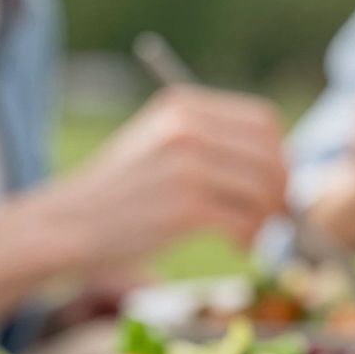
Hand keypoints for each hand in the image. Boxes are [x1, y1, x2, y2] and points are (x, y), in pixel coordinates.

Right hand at [46, 87, 290, 262]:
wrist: (67, 225)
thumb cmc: (122, 194)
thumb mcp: (163, 147)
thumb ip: (213, 145)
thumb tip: (286, 166)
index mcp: (183, 106)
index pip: (264, 122)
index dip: (280, 157)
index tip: (274, 185)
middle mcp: (187, 128)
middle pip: (271, 157)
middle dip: (281, 191)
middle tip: (274, 218)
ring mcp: (187, 165)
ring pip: (264, 191)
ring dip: (268, 220)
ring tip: (252, 237)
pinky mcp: (186, 205)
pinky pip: (247, 222)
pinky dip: (251, 240)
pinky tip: (238, 247)